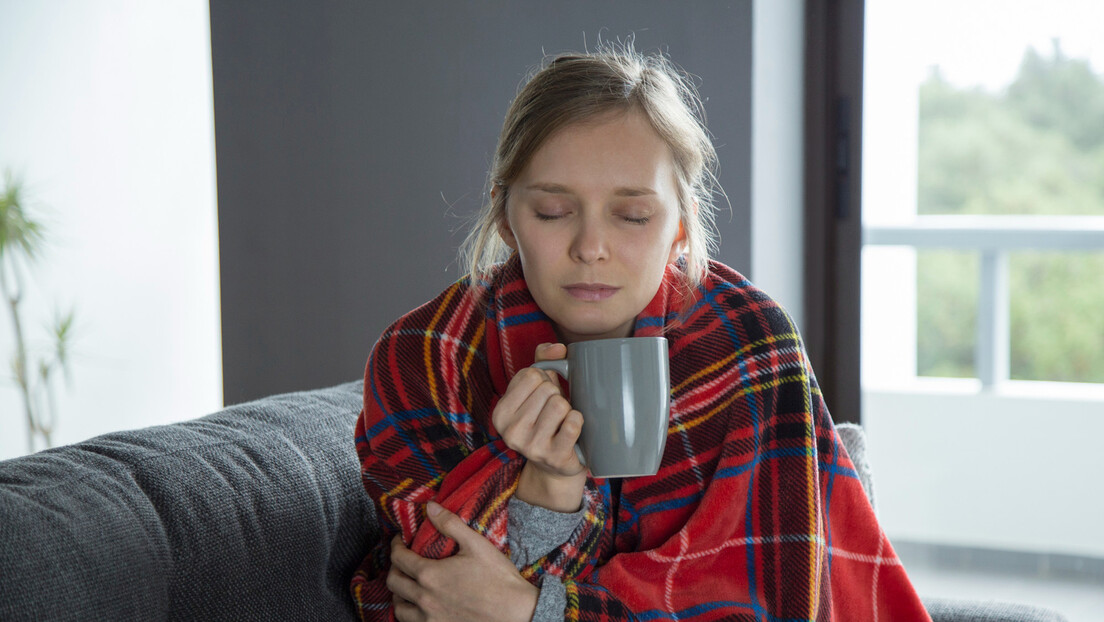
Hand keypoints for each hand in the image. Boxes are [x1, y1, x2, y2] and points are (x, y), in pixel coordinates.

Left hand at [387, 501, 538, 621]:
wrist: (515, 612)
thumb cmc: (498, 578)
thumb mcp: (476, 544)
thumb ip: (450, 524)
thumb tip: (430, 507)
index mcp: (430, 575)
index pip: (399, 558)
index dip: (396, 545)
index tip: (401, 540)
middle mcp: (424, 599)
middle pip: (393, 582)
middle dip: (394, 567)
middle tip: (402, 560)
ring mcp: (430, 618)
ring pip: (398, 607)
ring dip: (399, 594)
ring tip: (407, 585)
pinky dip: (409, 613)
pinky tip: (419, 606)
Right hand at [492, 343, 586, 510]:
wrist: (555, 467)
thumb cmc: (546, 421)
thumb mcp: (537, 391)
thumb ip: (543, 360)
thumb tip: (559, 347)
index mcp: (500, 413)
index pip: (531, 374)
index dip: (545, 380)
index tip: (543, 396)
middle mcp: (510, 431)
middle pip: (547, 388)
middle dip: (557, 395)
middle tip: (554, 413)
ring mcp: (531, 446)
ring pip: (560, 404)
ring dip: (568, 409)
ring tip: (561, 422)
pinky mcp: (554, 457)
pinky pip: (574, 423)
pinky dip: (578, 422)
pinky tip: (572, 431)